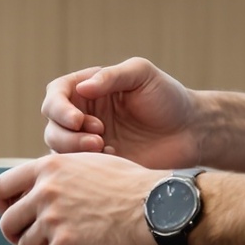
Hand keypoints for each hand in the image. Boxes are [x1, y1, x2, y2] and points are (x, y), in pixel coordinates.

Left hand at [0, 153, 164, 244]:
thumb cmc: (130, 186)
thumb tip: (44, 187)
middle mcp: (45, 191)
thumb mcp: (89, 163)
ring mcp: (53, 218)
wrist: (155, 206)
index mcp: (49, 167)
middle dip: (18, 237)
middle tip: (36, 244)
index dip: (1, 206)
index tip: (11, 217)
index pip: (2, 187)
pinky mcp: (65, 244)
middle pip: (8, 223)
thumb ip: (62, 173)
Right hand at [41, 57, 201, 167]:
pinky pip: (77, 170)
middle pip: (53, 125)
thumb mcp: (141, 74)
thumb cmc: (167, 97)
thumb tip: (81, 88)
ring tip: (104, 148)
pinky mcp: (99, 165)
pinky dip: (87, 167)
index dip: (59, 108)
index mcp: (88, 90)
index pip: (56, 95)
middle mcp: (83, 115)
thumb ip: (111, 76)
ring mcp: (89, 142)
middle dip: (67, 134)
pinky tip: (114, 161)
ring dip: (74, 151)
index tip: (78, 120)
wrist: (191, 132)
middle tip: (97, 138)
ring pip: (59, 150)